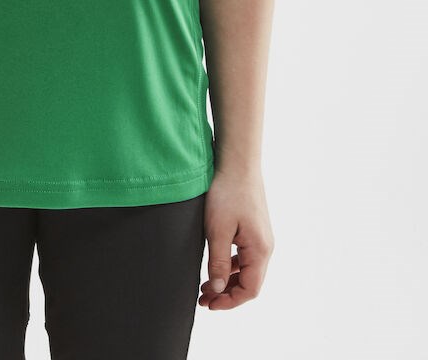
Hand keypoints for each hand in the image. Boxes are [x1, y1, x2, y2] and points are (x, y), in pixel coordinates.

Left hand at [198, 165, 273, 309]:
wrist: (237, 163)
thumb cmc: (227, 193)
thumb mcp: (217, 230)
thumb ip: (218, 262)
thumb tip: (218, 289)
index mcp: (260, 250)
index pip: (250, 290)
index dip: (229, 302)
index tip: (209, 305)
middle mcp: (265, 246)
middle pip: (249, 282)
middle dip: (226, 293)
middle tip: (203, 298)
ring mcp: (260, 237)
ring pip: (246, 269)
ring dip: (227, 279)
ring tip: (204, 284)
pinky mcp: (253, 228)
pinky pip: (244, 255)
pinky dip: (230, 264)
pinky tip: (214, 263)